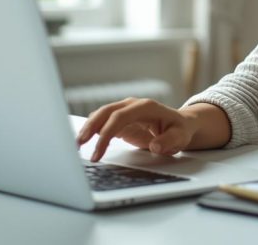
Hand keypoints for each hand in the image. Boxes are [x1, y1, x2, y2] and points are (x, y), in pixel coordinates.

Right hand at [76, 98, 196, 160]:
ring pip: (100, 115)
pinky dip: (92, 129)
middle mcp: (132, 105)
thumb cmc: (180, 129)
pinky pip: (102, 122)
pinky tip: (84, 141)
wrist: (180, 124)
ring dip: (87, 128)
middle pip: (105, 112)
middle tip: (78, 145)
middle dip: (90, 127)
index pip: (119, 117)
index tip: (98, 151)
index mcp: (145, 106)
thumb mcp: (181, 136)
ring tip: (77, 145)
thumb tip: (155, 146)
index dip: (106, 133)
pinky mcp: (120, 119)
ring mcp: (124, 110)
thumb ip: (169, 141)